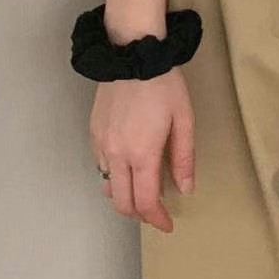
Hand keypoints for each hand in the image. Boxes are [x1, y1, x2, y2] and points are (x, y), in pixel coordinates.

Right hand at [89, 68, 194, 232]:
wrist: (132, 54)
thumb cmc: (164, 85)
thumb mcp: (183, 119)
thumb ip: (183, 157)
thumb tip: (184, 189)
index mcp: (142, 154)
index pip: (145, 202)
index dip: (156, 219)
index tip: (167, 224)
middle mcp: (116, 155)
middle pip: (121, 202)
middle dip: (139, 214)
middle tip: (155, 211)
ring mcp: (101, 144)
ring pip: (107, 186)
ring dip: (123, 196)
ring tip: (141, 191)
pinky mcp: (93, 132)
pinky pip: (100, 166)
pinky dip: (113, 176)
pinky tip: (127, 167)